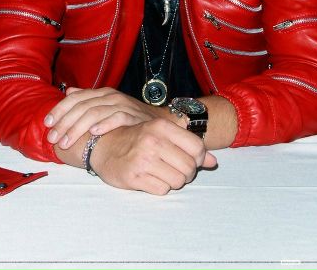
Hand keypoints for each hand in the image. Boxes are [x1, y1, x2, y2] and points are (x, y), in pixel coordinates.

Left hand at [44, 87, 162, 148]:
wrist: (159, 121)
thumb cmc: (129, 116)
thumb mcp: (107, 105)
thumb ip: (88, 98)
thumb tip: (69, 91)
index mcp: (102, 93)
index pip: (75, 97)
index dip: (60, 109)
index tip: (47, 123)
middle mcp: (110, 96)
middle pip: (82, 106)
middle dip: (64, 123)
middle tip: (53, 138)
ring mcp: (122, 105)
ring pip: (94, 113)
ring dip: (77, 128)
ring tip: (66, 142)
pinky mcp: (133, 116)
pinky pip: (117, 117)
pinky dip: (104, 124)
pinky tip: (93, 133)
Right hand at [90, 118, 217, 194]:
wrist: (104, 146)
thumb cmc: (136, 139)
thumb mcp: (161, 135)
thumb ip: (189, 146)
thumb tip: (213, 162)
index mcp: (161, 126)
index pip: (197, 147)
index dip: (198, 158)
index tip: (190, 159)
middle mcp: (153, 141)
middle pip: (189, 167)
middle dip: (186, 172)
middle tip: (174, 169)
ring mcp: (143, 159)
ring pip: (178, 181)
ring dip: (173, 181)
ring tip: (161, 173)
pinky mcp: (134, 176)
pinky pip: (162, 190)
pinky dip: (160, 187)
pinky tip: (150, 178)